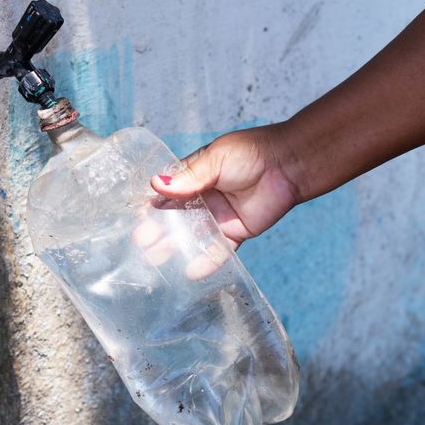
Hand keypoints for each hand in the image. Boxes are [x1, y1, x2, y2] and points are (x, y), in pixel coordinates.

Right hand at [150, 125, 300, 248]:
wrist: (287, 164)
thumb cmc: (250, 153)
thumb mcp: (215, 160)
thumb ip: (188, 177)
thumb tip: (156, 184)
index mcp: (194, 177)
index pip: (167, 194)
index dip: (152, 206)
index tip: (137, 218)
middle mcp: (203, 198)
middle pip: (175, 218)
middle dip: (158, 231)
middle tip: (141, 244)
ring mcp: (219, 217)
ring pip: (192, 236)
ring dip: (175, 248)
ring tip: (155, 261)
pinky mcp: (236, 232)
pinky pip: (219, 250)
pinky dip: (206, 261)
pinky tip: (191, 271)